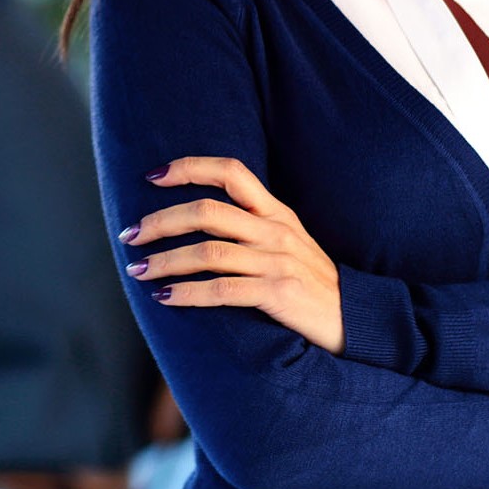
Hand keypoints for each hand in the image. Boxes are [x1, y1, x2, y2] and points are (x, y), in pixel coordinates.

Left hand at [118, 157, 345, 354]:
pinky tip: (165, 298)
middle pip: (208, 211)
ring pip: (208, 252)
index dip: (190, 168)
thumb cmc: (313, 284)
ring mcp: (277, 261)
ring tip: (138, 271)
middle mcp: (275, 230)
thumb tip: (201, 223)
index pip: (231, 172)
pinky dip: (186, 294)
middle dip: (161, 220)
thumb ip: (254, 228)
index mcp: (277, 212)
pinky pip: (221, 290)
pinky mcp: (278, 294)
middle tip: (131, 234)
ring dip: (165, 260)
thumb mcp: (290, 243)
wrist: (357, 320)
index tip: (153, 176)